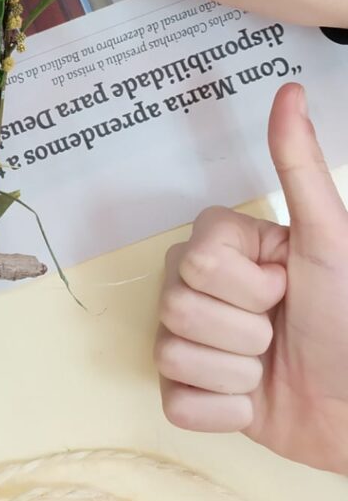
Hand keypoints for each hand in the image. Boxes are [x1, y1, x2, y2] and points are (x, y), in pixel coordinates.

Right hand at [155, 83, 347, 474]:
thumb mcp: (329, 241)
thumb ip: (299, 167)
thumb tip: (290, 90)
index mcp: (225, 248)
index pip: (195, 258)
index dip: (247, 285)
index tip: (286, 288)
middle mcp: (198, 288)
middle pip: (175, 304)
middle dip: (241, 332)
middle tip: (279, 332)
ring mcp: (190, 342)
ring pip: (171, 352)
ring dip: (235, 374)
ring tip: (270, 368)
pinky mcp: (188, 396)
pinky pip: (174, 402)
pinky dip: (221, 411)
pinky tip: (253, 402)